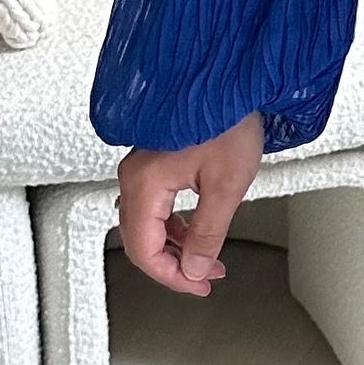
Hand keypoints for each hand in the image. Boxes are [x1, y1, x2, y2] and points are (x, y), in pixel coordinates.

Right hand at [115, 111, 265, 297]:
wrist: (228, 78)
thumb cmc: (226, 118)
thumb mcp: (226, 184)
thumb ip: (207, 231)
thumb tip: (194, 268)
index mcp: (145, 183)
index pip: (143, 249)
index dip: (170, 276)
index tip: (197, 286)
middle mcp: (135, 176)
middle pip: (139, 240)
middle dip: (173, 265)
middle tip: (204, 279)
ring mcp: (142, 168)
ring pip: (146, 225)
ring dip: (175, 247)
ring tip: (206, 260)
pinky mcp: (154, 162)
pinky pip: (155, 206)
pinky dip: (174, 227)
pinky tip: (195, 233)